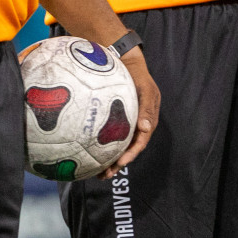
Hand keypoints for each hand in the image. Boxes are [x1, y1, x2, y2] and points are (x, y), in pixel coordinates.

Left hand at [104, 49, 159, 177]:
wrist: (125, 61)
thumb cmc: (136, 74)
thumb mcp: (144, 88)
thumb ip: (145, 107)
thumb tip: (145, 128)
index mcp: (147, 119)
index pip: (140, 141)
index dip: (131, 153)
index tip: (120, 162)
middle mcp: (137, 124)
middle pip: (129, 148)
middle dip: (118, 163)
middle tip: (105, 175)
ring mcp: (127, 122)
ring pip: (119, 145)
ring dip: (109, 159)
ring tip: (97, 173)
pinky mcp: (117, 120)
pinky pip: (111, 135)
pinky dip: (102, 145)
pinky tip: (89, 153)